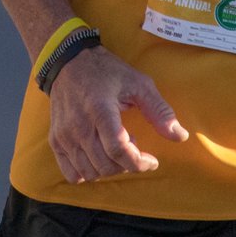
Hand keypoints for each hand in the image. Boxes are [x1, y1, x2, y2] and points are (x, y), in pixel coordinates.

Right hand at [46, 46, 189, 184]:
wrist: (67, 62)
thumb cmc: (105, 72)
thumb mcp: (138, 83)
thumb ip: (159, 110)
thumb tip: (180, 136)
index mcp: (100, 109)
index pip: (118, 150)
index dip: (139, 162)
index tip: (152, 160)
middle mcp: (78, 126)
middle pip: (106, 164)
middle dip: (127, 164)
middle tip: (134, 146)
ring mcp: (64, 136)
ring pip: (90, 172)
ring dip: (109, 168)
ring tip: (115, 147)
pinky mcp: (55, 141)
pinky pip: (72, 173)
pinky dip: (88, 172)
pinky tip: (98, 156)